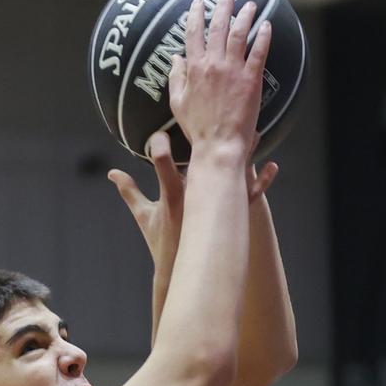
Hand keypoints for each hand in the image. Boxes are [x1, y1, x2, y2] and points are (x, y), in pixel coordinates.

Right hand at [108, 137, 278, 268]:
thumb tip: (113, 173)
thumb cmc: (161, 242)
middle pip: (201, 160)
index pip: (163, 162)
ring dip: (241, 151)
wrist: (181, 269)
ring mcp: (213, 205)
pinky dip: (261, 181)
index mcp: (172, 194)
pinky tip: (272, 166)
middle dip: (205, 138)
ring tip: (251, 130)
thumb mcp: (144, 216)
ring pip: (230, 173)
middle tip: (209, 116)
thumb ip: (129, 192)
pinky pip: (249, 195)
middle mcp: (195, 196)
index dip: (160, 145)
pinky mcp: (227, 214)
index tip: (160, 133)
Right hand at [167, 0, 273, 157]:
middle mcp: (213, 65)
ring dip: (245, 16)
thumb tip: (175, 58)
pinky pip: (258, 53)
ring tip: (250, 4)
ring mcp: (233, 71)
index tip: (199, 2)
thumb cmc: (197, 128)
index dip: (196, 15)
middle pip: (218, 27)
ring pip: (239, 35)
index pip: (193, 34)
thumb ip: (175, 78)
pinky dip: (263, 36)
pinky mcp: (251, 80)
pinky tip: (266, 25)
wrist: (218, 145)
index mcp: (194, 69)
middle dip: (223, 6)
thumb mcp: (177, 103)